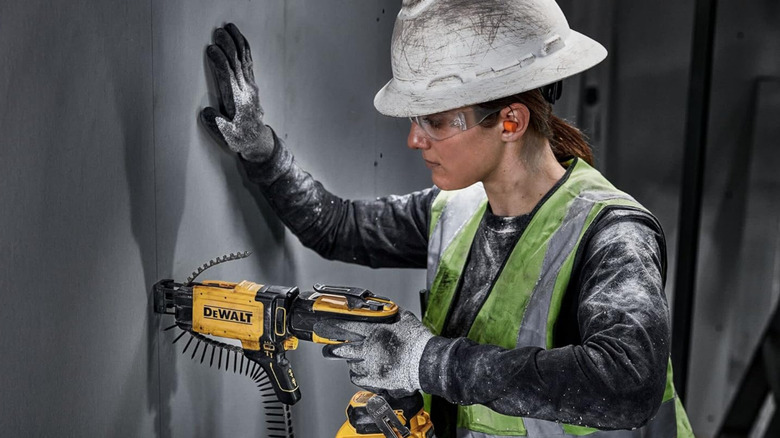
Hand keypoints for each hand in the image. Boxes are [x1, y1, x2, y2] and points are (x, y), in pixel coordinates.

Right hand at [200, 23, 274, 162]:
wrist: (257, 140)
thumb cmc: (239, 137)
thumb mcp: (226, 135)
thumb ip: (216, 124)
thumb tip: (205, 112)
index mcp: (236, 100)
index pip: (227, 76)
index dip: (219, 62)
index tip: (211, 49)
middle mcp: (245, 90)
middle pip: (236, 63)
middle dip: (227, 46)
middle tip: (218, 32)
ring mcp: (250, 85)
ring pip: (244, 59)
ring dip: (237, 42)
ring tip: (230, 28)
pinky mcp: (252, 83)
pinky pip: (248, 62)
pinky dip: (244, 48)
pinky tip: (240, 39)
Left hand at [314, 310, 434, 397]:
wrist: (427, 362)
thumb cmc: (419, 341)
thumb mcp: (405, 318)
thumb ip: (392, 312)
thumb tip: (386, 308)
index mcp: (376, 332)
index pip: (348, 326)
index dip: (335, 326)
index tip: (326, 326)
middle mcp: (370, 349)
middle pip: (344, 349)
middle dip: (335, 349)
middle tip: (332, 349)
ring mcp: (372, 366)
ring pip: (351, 364)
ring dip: (352, 361)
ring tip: (356, 360)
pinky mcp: (376, 380)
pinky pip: (358, 378)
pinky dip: (357, 375)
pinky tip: (361, 372)